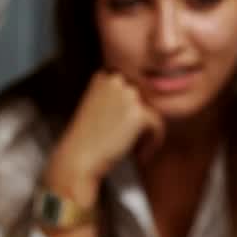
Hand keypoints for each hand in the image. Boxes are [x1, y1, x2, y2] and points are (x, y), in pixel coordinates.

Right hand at [45, 71, 163, 206]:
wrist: (78, 159)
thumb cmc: (87, 141)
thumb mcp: (99, 111)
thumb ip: (119, 101)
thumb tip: (149, 100)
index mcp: (103, 77)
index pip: (132, 92)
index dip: (131, 115)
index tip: (121, 133)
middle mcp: (116, 80)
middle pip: (145, 101)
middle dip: (141, 124)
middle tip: (130, 145)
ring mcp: (128, 94)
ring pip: (153, 114)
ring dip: (147, 134)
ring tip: (134, 151)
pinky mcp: (139, 112)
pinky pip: (158, 127)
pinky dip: (152, 144)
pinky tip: (139, 157)